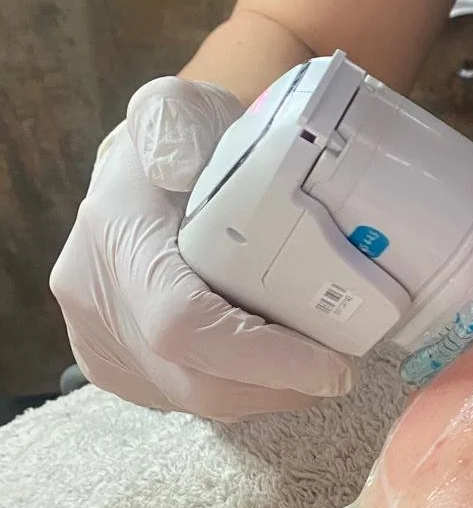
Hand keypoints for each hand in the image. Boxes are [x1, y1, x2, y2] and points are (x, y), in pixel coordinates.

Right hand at [50, 76, 355, 419]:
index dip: (263, 359)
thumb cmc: (186, 140)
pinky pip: (187, 400)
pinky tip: (278, 365)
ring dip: (267, 393)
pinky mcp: (116, 369)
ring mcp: (99, 341)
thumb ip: (175, 117)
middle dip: (280, 386)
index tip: (335, 366)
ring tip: (318, 363)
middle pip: (195, 381)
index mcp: (115, 232)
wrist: (146, 172)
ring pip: (194, 400)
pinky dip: (243, 391)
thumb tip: (178, 165)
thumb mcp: (182, 107)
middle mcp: (95, 298)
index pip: (182, 324)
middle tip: (343, 366)